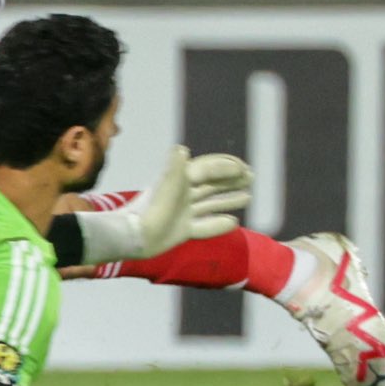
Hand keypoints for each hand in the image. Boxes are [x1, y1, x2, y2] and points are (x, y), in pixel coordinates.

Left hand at [70, 147, 253, 264]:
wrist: (133, 236)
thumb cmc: (151, 209)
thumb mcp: (166, 186)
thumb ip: (175, 168)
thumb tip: (181, 149)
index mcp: (180, 179)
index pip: (208, 168)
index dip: (226, 166)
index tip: (245, 168)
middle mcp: (182, 193)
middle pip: (211, 183)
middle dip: (231, 179)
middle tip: (252, 177)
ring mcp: (182, 212)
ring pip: (210, 203)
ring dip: (229, 198)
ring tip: (248, 196)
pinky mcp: (181, 230)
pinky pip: (205, 225)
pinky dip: (219, 223)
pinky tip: (234, 222)